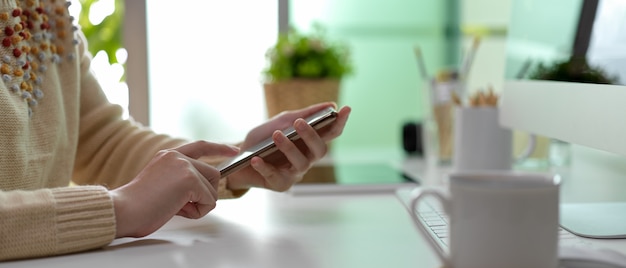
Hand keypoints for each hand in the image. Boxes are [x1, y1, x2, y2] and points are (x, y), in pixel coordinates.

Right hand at [110, 141, 239, 237]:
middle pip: (214, 174)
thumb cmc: (137, 206)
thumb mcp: (163, 184)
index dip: (219, 148)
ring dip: (199, 204)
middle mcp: (177, 156)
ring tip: (175, 207)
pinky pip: (209, 201)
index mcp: (169, 155)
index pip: (201, 146)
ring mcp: (184, 166)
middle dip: (205, 194)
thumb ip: (183, 180)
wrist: (123, 210)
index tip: (234, 151)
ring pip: (213, 189)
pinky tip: (177, 210)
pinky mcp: (189, 179)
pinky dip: (197, 211)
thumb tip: (206, 191)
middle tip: (180, 205)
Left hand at [227, 102, 350, 191]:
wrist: (237, 159)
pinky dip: (265, 166)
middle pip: (320, 151)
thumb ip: (303, 114)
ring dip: (289, 148)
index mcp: (310, 143)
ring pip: (301, 163)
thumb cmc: (263, 140)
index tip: (346, 109)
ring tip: (276, 136)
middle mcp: (307, 159)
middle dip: (312, 136)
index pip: (331, 133)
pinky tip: (256, 159)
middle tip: (299, 123)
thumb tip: (330, 105)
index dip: (341, 122)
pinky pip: (275, 176)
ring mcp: (295, 173)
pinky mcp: (280, 184)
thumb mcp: (280, 122)